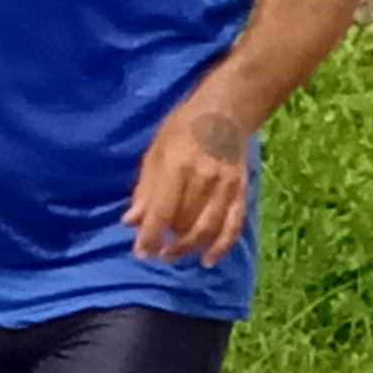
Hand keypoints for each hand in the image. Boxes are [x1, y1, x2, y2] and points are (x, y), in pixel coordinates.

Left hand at [127, 98, 253, 263]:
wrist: (225, 112)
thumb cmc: (183, 128)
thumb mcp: (155, 152)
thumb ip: (145, 189)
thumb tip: (131, 221)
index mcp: (178, 166)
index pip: (163, 211)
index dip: (150, 236)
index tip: (141, 252)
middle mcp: (204, 179)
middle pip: (186, 223)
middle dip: (169, 243)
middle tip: (157, 253)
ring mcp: (226, 187)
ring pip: (208, 228)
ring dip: (190, 247)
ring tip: (174, 256)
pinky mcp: (241, 192)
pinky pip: (233, 225)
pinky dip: (221, 246)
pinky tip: (208, 260)